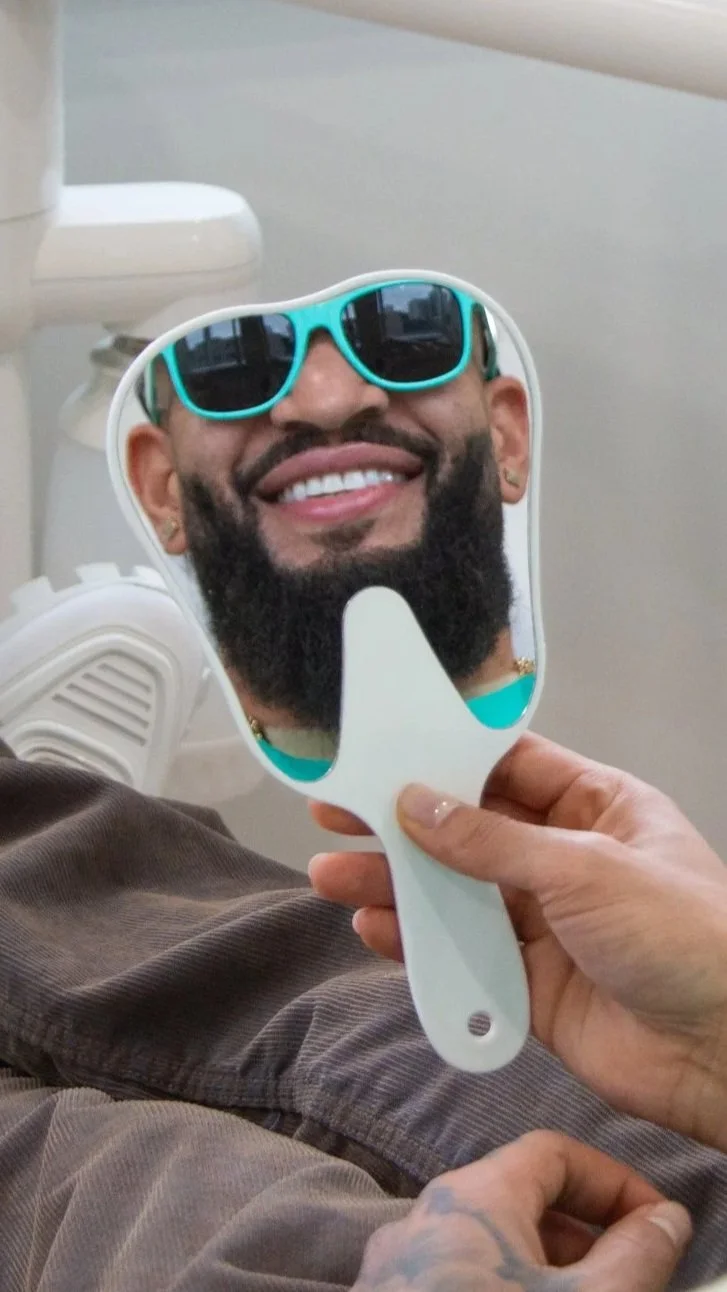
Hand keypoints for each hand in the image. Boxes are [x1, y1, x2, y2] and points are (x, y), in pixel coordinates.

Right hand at [309, 733, 726, 1149]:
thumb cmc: (685, 936)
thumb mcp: (587, 868)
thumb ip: (493, 842)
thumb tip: (418, 805)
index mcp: (598, 808)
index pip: (509, 767)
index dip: (445, 759)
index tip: (382, 754)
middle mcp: (568, 860)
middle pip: (471, 832)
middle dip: (405, 824)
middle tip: (338, 812)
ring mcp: (550, 924)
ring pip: (460, 895)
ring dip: (399, 886)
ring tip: (333, 875)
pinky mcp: (534, 986)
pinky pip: (466, 957)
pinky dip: (421, 946)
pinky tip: (375, 930)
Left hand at [353, 1131, 691, 1291]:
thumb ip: (637, 1255)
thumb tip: (664, 1220)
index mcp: (471, 1196)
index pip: (553, 1153)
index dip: (613, 1183)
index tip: (656, 1227)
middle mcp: (423, 1220)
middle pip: (518, 1200)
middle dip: (584, 1236)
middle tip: (631, 1281)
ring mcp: (397, 1270)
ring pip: (487, 1248)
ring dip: (546, 1272)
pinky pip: (456, 1282)